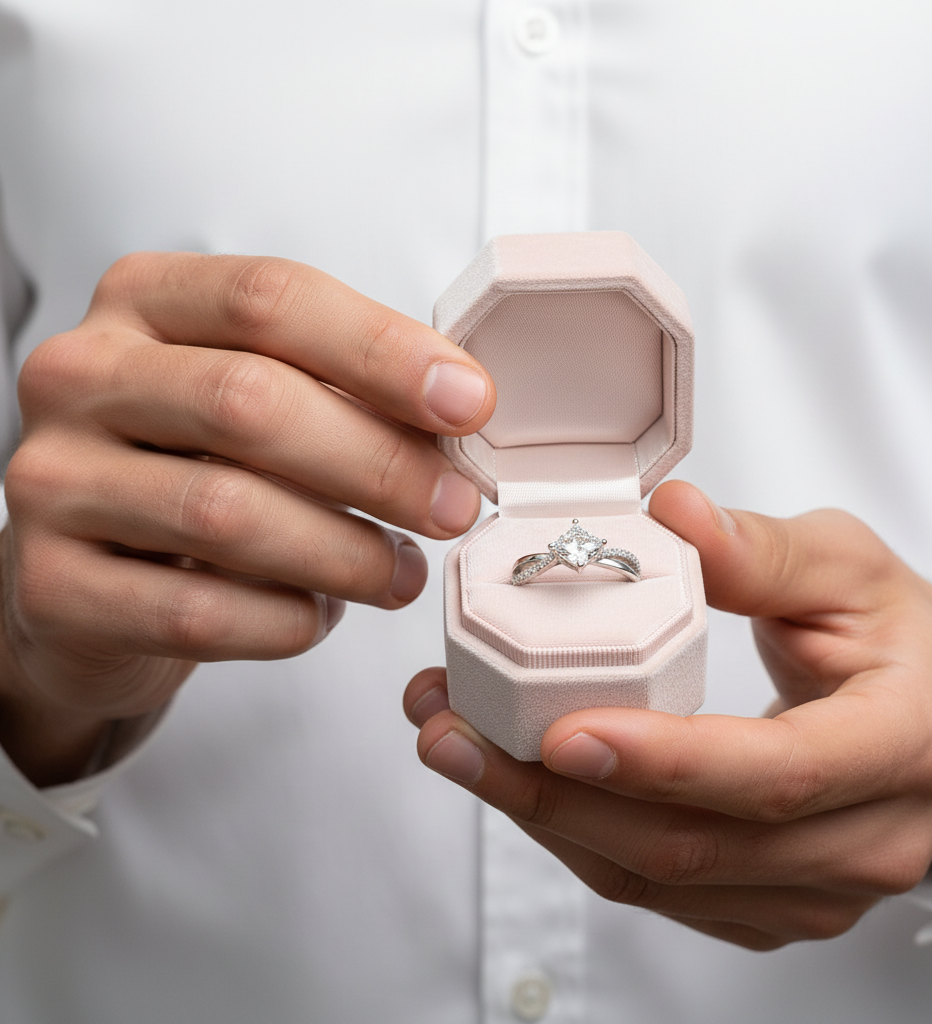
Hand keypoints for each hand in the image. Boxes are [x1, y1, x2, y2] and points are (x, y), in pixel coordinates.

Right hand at [2, 252, 493, 784]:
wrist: (96, 574)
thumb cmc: (198, 468)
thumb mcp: (261, 398)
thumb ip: (344, 389)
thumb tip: (458, 412)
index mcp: (145, 303)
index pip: (271, 299)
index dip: (383, 350)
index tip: (469, 403)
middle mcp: (82, 376)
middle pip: (249, 402)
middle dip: (377, 462)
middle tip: (450, 507)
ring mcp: (53, 480)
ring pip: (226, 513)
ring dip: (344, 553)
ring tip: (401, 575)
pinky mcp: (52, 586)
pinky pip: (197, 611)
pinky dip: (285, 620)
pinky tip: (319, 614)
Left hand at [406, 480, 931, 949]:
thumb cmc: (906, 642)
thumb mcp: (852, 568)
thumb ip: (763, 548)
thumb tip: (671, 514)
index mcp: (899, 745)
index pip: (775, 775)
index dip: (665, 761)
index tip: (562, 731)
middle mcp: (863, 840)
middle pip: (690, 846)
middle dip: (554, 797)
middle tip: (452, 732)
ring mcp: (812, 890)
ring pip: (656, 879)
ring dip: (541, 818)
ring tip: (456, 745)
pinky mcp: (769, 905)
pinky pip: (654, 890)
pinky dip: (574, 837)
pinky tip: (515, 779)